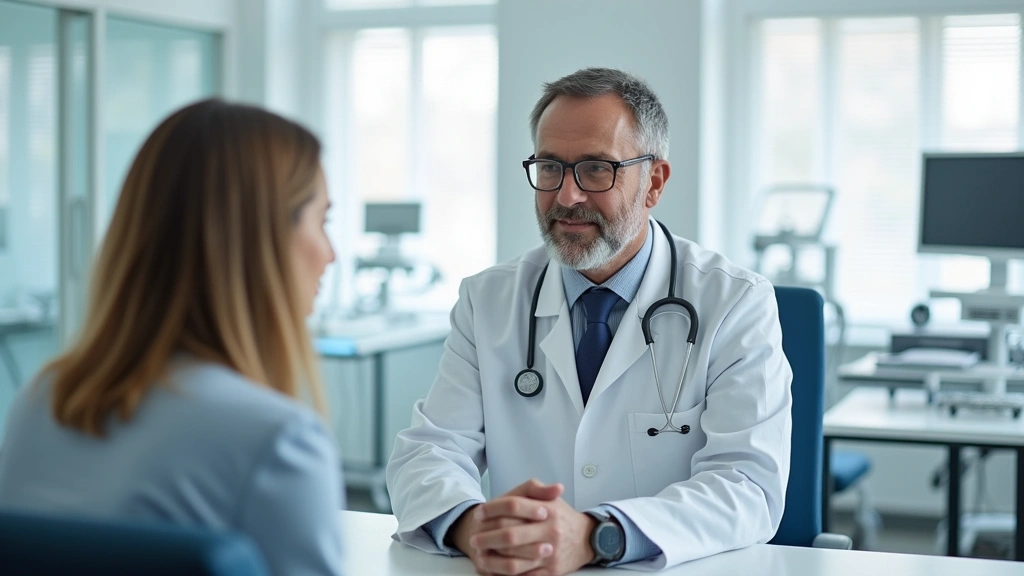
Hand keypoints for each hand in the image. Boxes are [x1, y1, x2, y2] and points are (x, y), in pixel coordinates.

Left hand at [470, 480, 597, 575]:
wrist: (587, 539)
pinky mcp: (551, 572)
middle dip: (487, 538)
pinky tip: (494, 570)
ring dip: (493, 560)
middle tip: (474, 539)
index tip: (478, 513)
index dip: (492, 508)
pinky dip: (506, 575)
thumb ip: (535, 489)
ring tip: (480, 556)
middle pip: (510, 535)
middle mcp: (549, 531)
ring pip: (515, 561)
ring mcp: (550, 553)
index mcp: (548, 510)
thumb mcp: (551, 498)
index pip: (514, 505)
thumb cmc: (562, 517)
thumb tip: (521, 488)